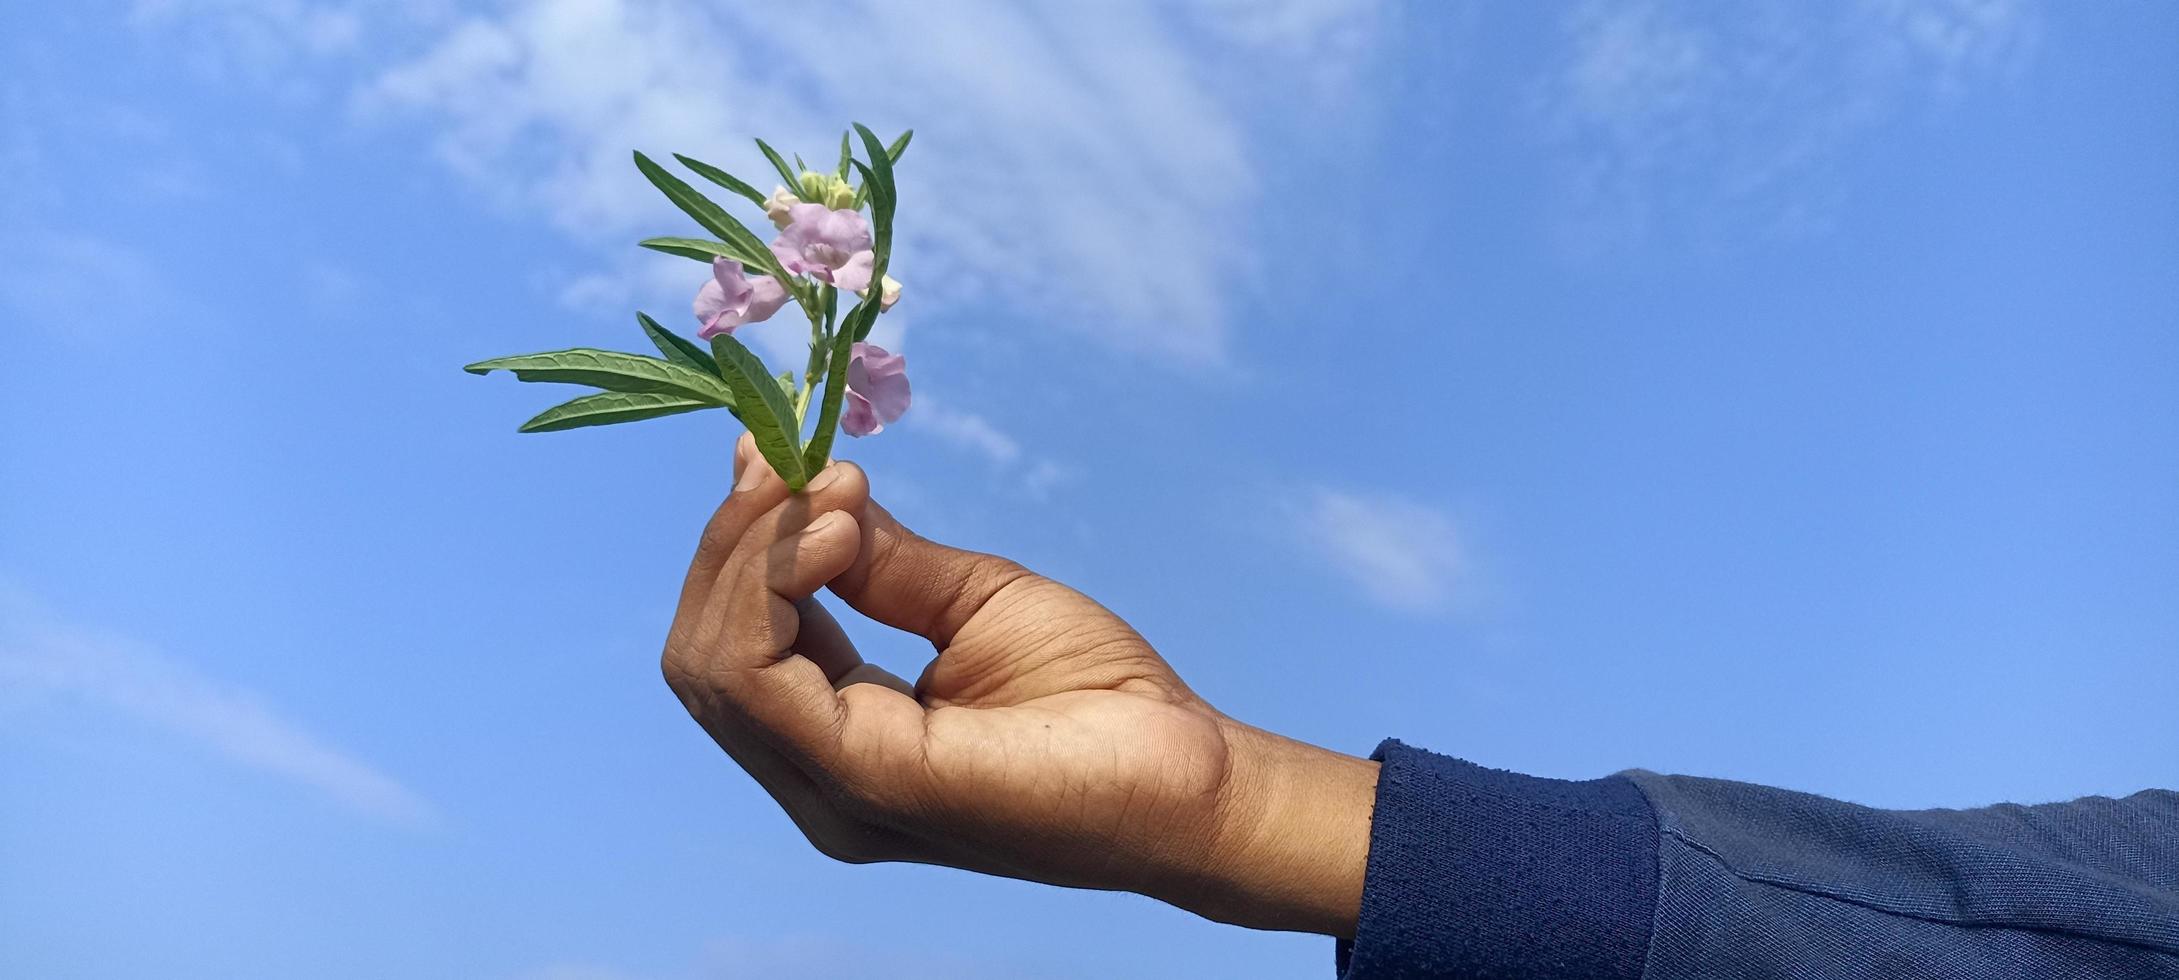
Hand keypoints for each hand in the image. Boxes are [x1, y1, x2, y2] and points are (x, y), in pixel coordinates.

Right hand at [661, 436, 1378, 935]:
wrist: (1190, 768)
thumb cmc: (1099, 695)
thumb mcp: (970, 599)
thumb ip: (878, 559)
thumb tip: (803, 487)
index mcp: (838, 739)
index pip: (730, 647)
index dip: (741, 545)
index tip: (782, 453)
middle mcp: (817, 778)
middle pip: (701, 655)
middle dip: (732, 543)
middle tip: (794, 463)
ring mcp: (835, 790)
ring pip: (711, 665)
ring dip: (750, 555)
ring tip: (830, 496)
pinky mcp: (868, 783)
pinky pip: (758, 682)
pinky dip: (774, 588)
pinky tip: (834, 534)